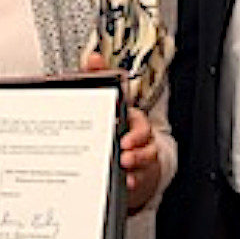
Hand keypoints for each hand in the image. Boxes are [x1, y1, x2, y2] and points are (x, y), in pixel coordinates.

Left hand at [82, 53, 159, 210]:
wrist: (121, 157)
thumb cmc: (110, 128)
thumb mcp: (99, 105)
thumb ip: (95, 79)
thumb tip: (93, 58)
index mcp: (125, 112)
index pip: (128, 102)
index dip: (124, 99)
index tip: (119, 113)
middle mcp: (135, 130)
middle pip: (142, 129)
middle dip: (135, 137)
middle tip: (123, 144)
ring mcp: (140, 149)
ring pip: (146, 151)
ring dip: (137, 158)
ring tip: (124, 162)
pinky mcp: (141, 168)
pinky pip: (142, 173)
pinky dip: (135, 177)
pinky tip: (128, 180)